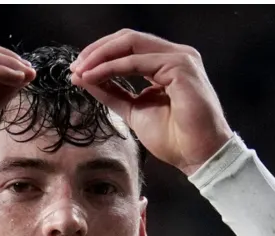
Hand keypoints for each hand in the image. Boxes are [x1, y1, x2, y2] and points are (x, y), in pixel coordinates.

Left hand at [70, 30, 234, 174]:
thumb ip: (112, 93)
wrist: (199, 156)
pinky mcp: (181, 66)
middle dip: (97, 51)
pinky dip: (112, 67)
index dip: (101, 54)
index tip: (78, 70)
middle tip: (75, 67)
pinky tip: (95, 76)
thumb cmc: (176, 138)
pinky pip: (138, 61)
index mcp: (167, 64)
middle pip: (128, 39)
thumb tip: (84, 78)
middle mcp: (176, 56)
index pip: (129, 47)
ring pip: (131, 43)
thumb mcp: (134, 111)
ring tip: (81, 71)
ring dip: (101, 56)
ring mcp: (180, 58)